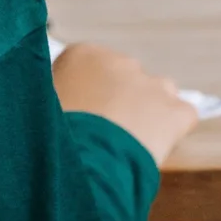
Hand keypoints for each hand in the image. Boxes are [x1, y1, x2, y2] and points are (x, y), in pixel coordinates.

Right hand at [51, 41, 198, 167]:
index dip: (85, 96)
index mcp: (83, 55)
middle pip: (123, 79)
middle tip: (103, 134)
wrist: (86, 164)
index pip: (88, 69)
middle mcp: (120, 61)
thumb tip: (54, 103)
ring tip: (128, 144)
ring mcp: (153, 84)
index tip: (79, 117)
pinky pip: (181, 117)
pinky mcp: (177, 111)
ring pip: (156, 94)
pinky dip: (172, 131)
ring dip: (147, 113)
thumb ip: (51, 96)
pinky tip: (152, 149)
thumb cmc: (54, 138)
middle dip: (117, 102)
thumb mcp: (39, 107)